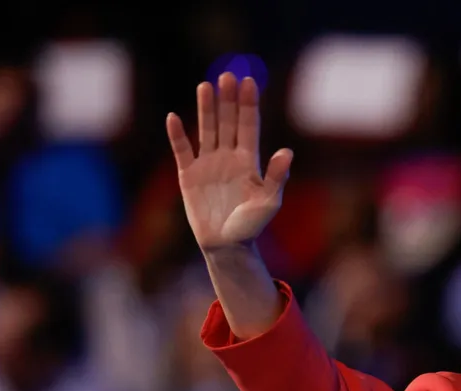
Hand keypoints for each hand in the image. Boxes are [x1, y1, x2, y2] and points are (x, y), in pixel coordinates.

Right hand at [166, 72, 292, 251]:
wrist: (227, 245)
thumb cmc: (252, 225)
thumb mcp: (269, 201)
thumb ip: (276, 176)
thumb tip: (287, 151)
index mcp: (249, 160)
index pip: (248, 125)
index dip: (248, 104)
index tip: (249, 81)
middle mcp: (228, 157)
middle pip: (227, 122)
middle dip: (228, 99)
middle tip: (228, 75)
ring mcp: (207, 163)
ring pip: (206, 129)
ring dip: (206, 109)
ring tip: (205, 86)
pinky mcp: (188, 175)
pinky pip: (182, 150)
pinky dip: (177, 135)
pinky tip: (173, 118)